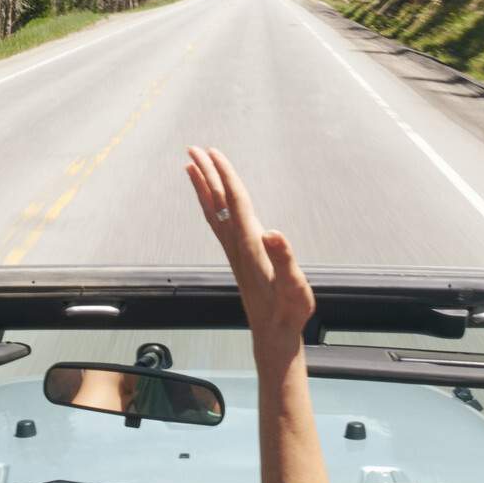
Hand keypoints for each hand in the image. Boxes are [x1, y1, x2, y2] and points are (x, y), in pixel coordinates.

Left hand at [185, 146, 313, 351]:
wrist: (274, 334)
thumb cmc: (288, 311)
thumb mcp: (293, 286)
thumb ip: (284, 259)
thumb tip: (274, 234)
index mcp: (250, 245)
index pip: (235, 201)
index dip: (225, 175)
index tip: (214, 153)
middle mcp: (237, 245)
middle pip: (218, 201)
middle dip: (206, 173)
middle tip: (193, 148)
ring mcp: (235, 251)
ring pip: (213, 211)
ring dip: (203, 187)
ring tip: (191, 166)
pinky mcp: (237, 257)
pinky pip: (218, 223)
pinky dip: (210, 205)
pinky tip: (210, 200)